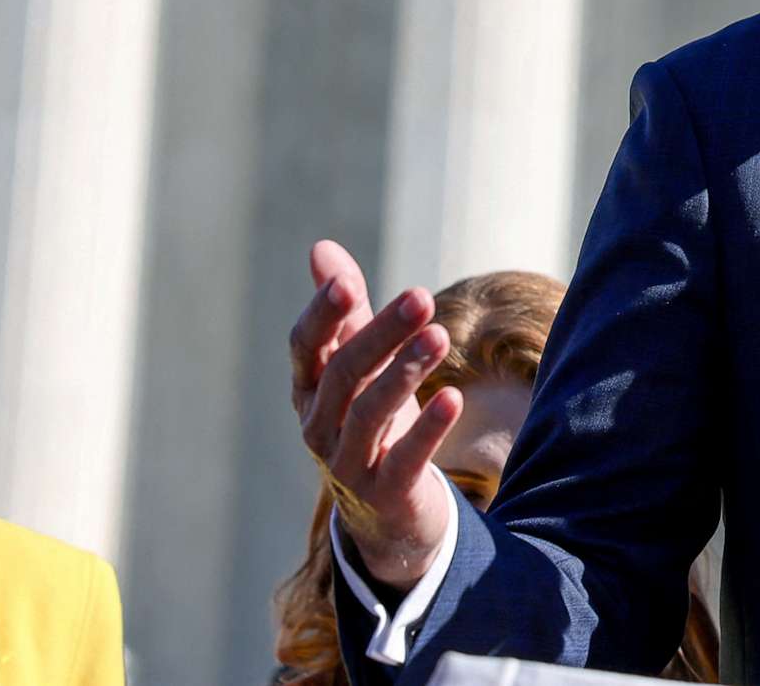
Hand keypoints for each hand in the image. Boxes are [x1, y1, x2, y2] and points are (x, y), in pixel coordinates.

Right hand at [291, 239, 460, 591]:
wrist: (386, 513)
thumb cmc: (371, 422)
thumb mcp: (359, 366)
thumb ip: (347, 312)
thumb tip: (321, 247)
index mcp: (309, 389)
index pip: (304, 346)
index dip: (322, 314)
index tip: (346, 282)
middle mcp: (319, 426)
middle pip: (343, 373)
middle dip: (381, 333)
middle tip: (421, 296)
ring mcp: (346, 464)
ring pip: (369, 413)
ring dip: (405, 372)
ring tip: (440, 336)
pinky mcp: (384, 494)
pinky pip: (403, 461)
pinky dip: (428, 430)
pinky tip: (454, 399)